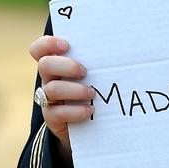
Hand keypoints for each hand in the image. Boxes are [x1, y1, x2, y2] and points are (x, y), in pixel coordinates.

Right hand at [29, 36, 93, 154]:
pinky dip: (75, 111)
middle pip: (45, 65)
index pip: (39, 49)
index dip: (48, 43)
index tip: (67, 45)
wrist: (90, 124)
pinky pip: (58, 113)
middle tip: (85, 72)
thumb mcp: (95, 73)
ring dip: (75, 90)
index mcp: (56, 64)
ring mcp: (48, 99)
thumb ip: (100, 60)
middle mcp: (49, 79)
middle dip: (66, 66)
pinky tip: (90, 110)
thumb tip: (129, 45)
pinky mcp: (52, 118)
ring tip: (92, 93)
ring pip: (52, 89)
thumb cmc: (96, 89)